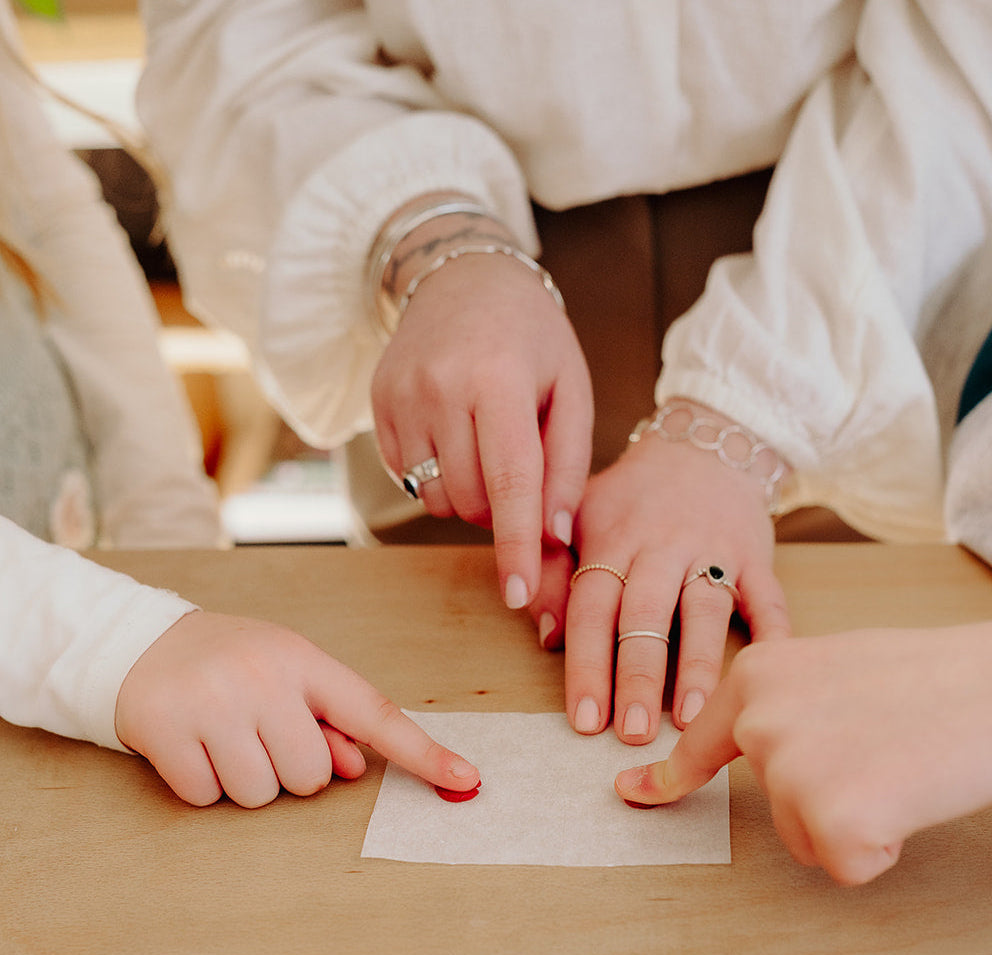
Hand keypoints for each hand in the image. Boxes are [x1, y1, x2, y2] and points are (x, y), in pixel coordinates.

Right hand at [115, 611, 479, 807]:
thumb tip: (356, 767)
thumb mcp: (285, 674)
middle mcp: (262, 678)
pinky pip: (207, 798)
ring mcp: (213, 704)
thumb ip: (327, 719)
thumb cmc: (230, 662)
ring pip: (261, 794)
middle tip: (260, 735)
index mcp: (303, 661)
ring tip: (224, 738)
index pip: (374, 712)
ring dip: (246, 782)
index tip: (465, 779)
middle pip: (312, 777)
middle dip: (292, 771)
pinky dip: (201, 786)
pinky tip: (192, 747)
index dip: (422, 751)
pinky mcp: (165, 731)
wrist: (138, 642)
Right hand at [372, 243, 592, 611]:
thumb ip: (568, 464)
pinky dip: (436, 478)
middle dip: (500, 511)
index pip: (510, 481)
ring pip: (434, 498)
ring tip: (486, 451)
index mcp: (499, 379)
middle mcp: (441, 387)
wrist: (462, 279)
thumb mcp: (570, 389)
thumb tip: (556, 537)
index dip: (516, 544)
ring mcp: (400, 395)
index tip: (519, 594)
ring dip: (467, 498)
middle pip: (469, 499)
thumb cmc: (532, 339)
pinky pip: (408, 479)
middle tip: (520, 477)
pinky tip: (455, 437)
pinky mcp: (376, 404)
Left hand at [550, 400, 789, 745]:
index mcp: (613, 539)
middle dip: (638, 675)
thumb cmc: (632, 497)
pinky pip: (769, 599)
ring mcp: (714, 550)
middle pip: (645, 614)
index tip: (584, 718)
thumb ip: (554, 570)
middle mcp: (662, 546)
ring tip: (692, 721)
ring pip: (704, 610)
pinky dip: (774, 636)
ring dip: (697, 665)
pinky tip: (768, 676)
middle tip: (632, 732)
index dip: (587, 664)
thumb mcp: (581, 514)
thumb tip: (544, 637)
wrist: (704, 446)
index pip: (593, 608)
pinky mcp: (757, 556)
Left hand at [615, 614, 991, 883]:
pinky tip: (908, 798)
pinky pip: (844, 864)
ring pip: (808, 837)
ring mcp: (789, 767)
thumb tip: (757, 745)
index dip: (667, 776)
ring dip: (854, 820)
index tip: (631, 792)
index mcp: (756, 675)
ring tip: (898, 765)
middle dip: (827, 796)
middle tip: (882, 750)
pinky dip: (880, 848)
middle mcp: (758, 718)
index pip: (698, 740)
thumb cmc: (932, 677)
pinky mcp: (830, 817)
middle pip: (773, 801)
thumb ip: (782, 704)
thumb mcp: (830, 668)